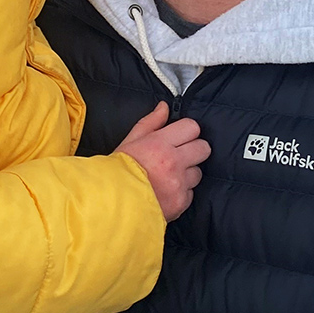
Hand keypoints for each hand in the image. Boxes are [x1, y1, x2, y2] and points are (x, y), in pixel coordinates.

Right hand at [116, 101, 210, 220]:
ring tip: (168, 177)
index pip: (192, 127)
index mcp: (160, 144)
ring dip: (187, 174)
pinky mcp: (181, 202)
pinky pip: (190, 193)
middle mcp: (173, 163)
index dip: (186, 131)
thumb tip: (164, 107)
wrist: (111, 205)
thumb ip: (150, 122)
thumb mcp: (130, 141)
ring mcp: (179, 184)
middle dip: (194, 150)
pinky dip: (181, 193)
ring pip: (198, 173)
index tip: (180, 137)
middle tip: (179, 156)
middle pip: (203, 148)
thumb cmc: (117, 172)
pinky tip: (166, 192)